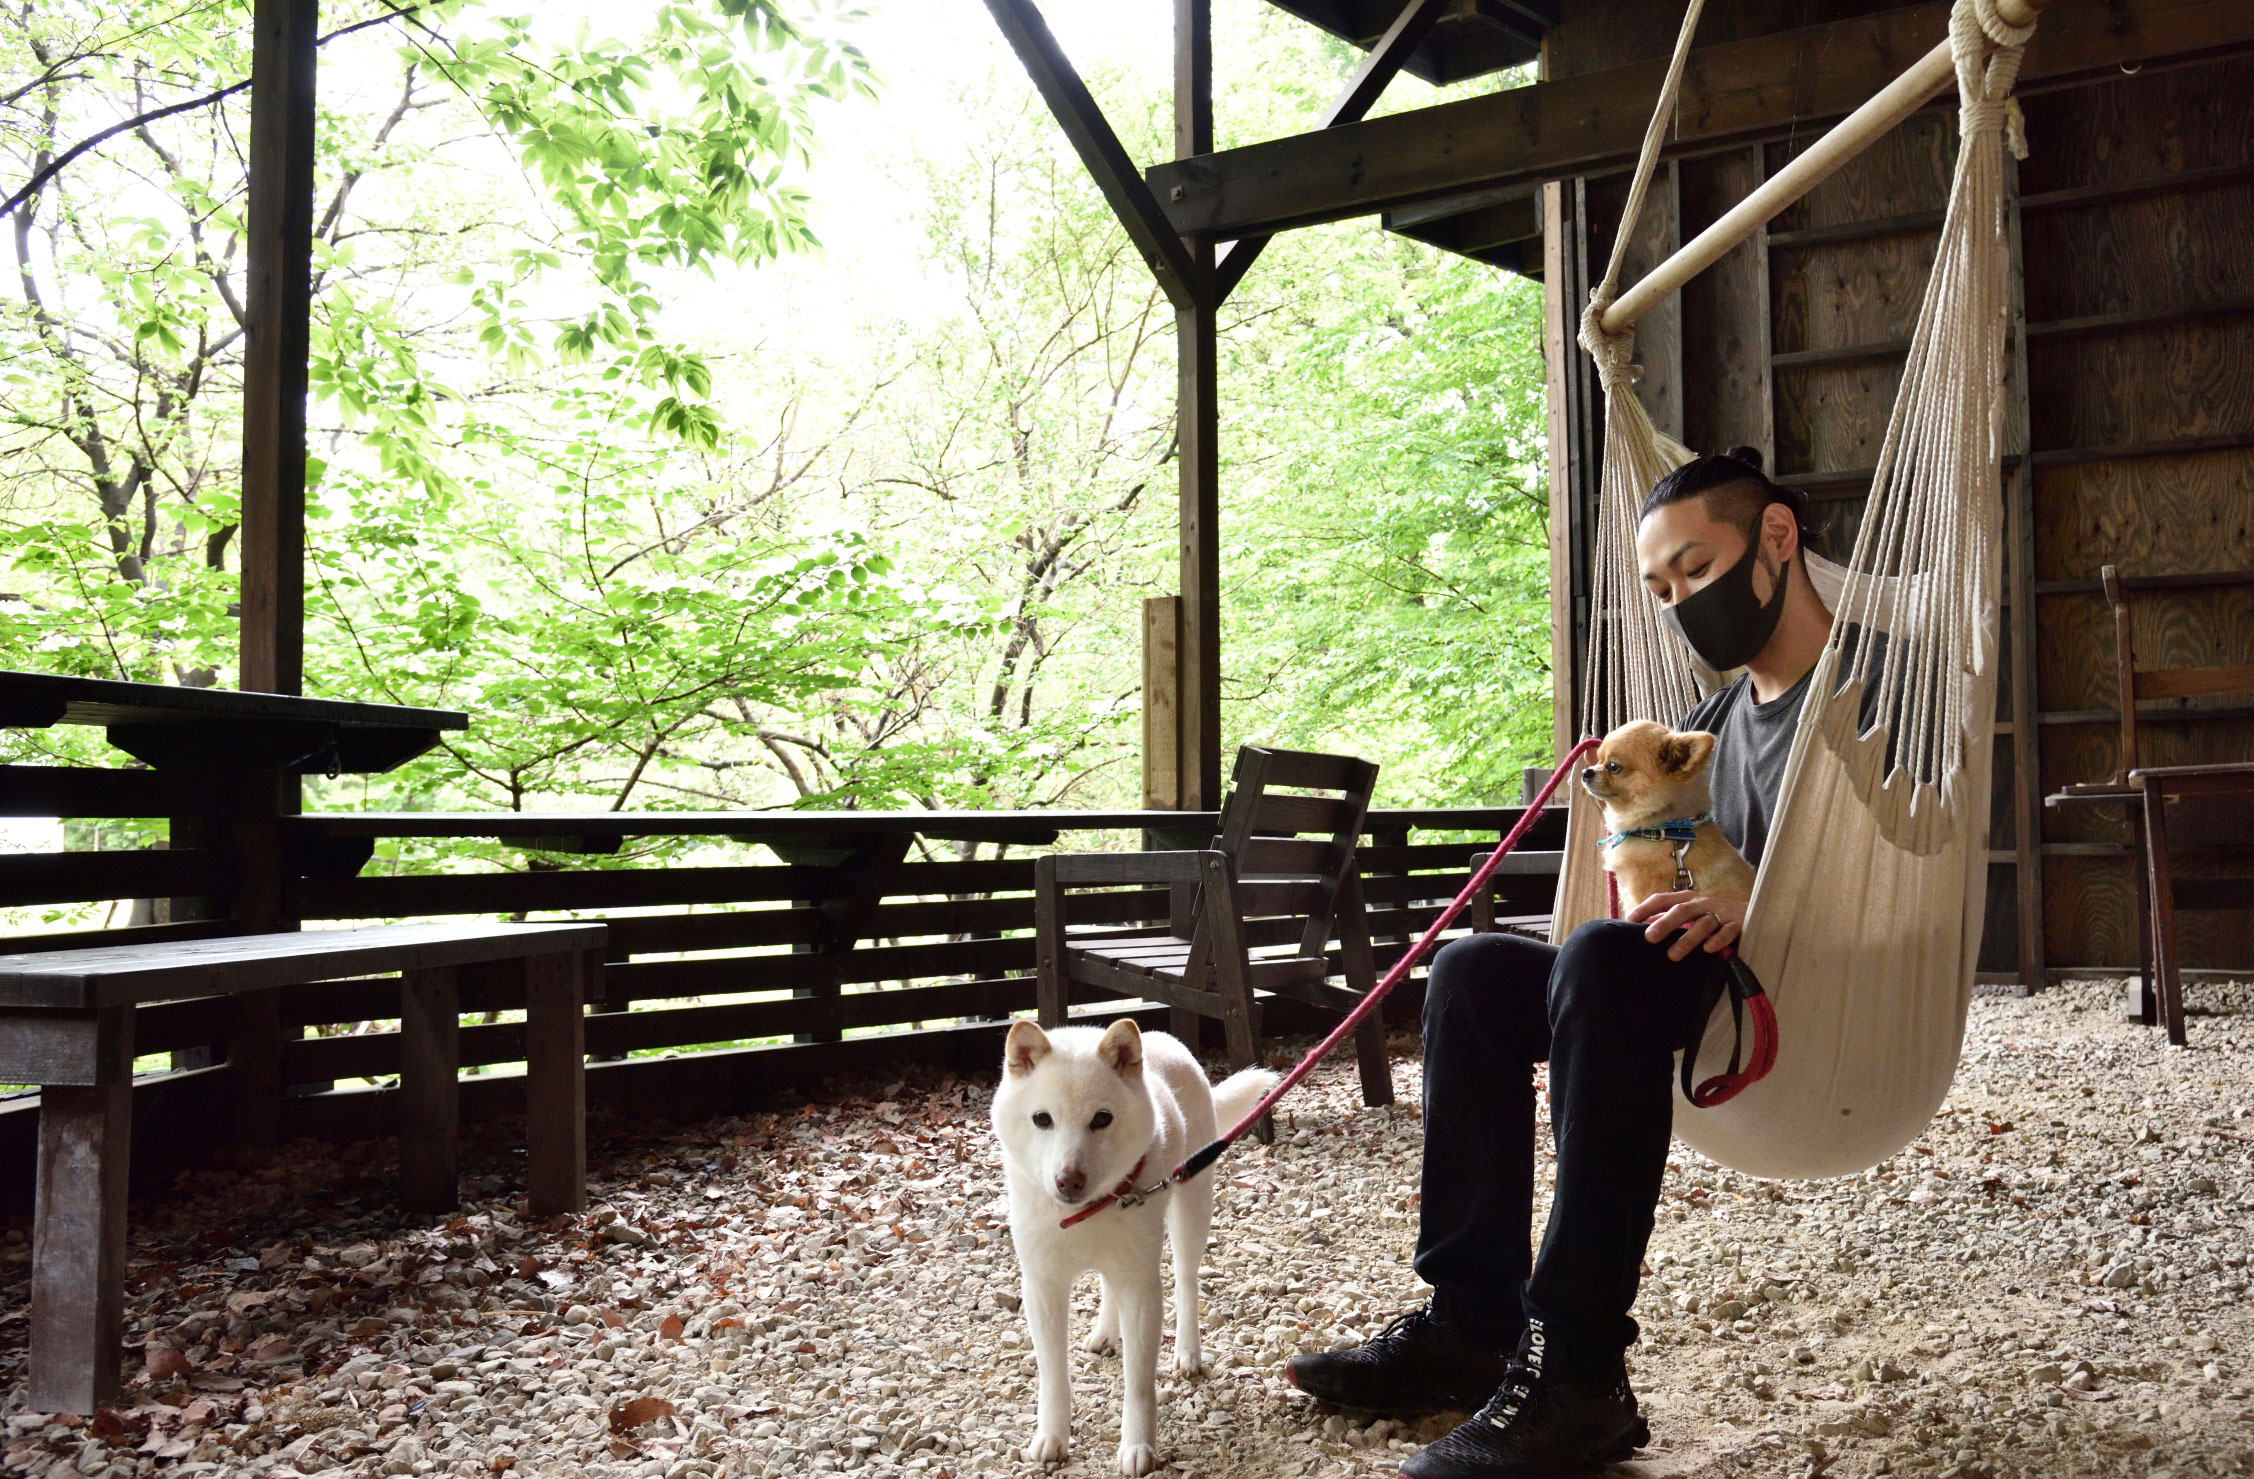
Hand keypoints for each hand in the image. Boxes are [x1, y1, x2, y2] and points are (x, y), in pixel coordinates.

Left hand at [1624, 890, 1745, 960]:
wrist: (1749, 914)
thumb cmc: (1710, 914)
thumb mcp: (1688, 913)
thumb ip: (1665, 917)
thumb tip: (1639, 924)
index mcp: (1686, 899)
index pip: (1662, 899)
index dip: (1646, 908)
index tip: (1630, 920)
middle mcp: (1702, 903)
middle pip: (1681, 910)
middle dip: (1665, 923)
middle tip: (1649, 938)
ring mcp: (1720, 913)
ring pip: (1703, 923)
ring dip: (1688, 939)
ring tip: (1673, 955)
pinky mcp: (1737, 924)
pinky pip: (1727, 932)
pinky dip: (1718, 940)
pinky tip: (1708, 949)